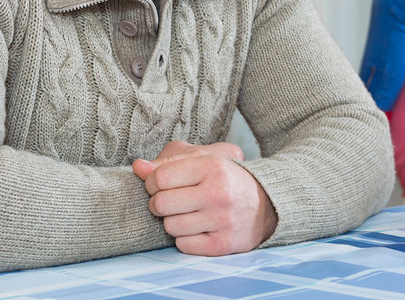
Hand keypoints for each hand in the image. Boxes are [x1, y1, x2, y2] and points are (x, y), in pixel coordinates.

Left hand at [132, 142, 276, 254]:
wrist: (266, 204)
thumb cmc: (226, 178)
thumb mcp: (202, 159)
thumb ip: (168, 161)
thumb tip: (138, 167)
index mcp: (211, 166)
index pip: (159, 177)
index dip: (152, 183)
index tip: (160, 184)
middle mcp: (217, 192)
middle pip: (160, 204)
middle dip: (159, 204)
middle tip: (171, 201)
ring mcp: (221, 220)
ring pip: (170, 226)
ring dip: (173, 221)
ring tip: (188, 213)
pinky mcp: (222, 244)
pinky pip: (183, 245)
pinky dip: (185, 238)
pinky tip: (198, 228)